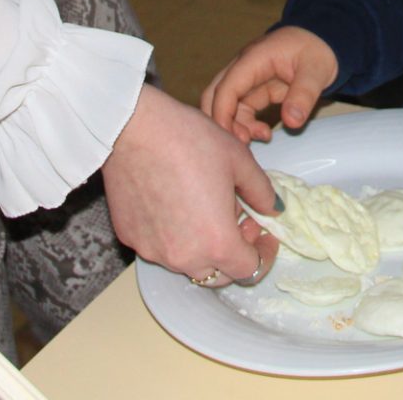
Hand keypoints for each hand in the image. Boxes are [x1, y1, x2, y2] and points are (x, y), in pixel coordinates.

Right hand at [101, 85, 280, 286]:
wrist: (133, 127)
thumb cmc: (189, 140)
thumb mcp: (239, 161)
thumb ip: (262, 192)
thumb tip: (272, 209)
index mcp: (217, 243)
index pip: (249, 270)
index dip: (263, 253)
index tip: (263, 232)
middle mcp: (183, 257)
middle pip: (218, 275)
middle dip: (234, 252)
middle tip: (238, 218)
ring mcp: (153, 250)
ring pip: (187, 262)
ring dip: (203, 245)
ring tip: (204, 206)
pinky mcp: (130, 237)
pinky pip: (160, 247)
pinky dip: (174, 235)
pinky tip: (175, 203)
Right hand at [200, 26, 338, 141]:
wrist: (324, 41)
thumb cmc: (318, 50)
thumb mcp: (317, 71)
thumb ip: (304, 96)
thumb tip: (291, 122)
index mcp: (254, 58)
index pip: (227, 86)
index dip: (223, 113)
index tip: (230, 139)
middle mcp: (244, 67)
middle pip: (216, 94)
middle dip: (221, 120)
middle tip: (240, 143)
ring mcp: (248, 79)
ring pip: (228, 105)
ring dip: (236, 125)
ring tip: (260, 138)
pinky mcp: (255, 90)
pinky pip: (241, 110)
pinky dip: (247, 125)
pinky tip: (264, 134)